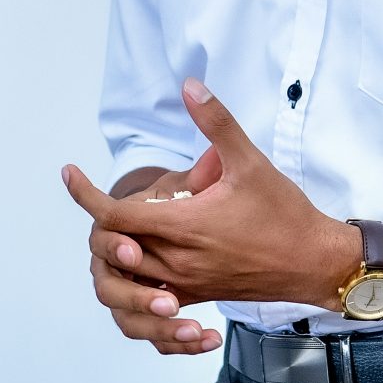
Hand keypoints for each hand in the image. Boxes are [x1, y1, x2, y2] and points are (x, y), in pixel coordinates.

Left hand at [64, 78, 359, 321]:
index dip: (84, 193)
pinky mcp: (194, 297)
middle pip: (111, 244)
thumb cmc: (284, 214)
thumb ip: (216, 123)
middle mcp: (176, 261)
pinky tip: (141, 253)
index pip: (114, 215)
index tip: (69, 171)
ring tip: (125, 220)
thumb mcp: (251, 162)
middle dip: (103, 217)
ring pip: (125, 273)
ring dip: (115, 247)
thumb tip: (190, 86)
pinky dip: (134, 275)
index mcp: (184, 227)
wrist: (313, 265)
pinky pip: (147, 295)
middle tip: (110, 192)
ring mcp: (183, 284)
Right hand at [79, 158, 226, 355]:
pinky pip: (151, 336)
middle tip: (169, 303)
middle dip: (136, 297)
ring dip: (155, 329)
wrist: (198, 224)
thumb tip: (214, 150)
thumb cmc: (201, 197)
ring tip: (194, 328)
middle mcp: (120, 262)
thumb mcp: (206, 181)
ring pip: (126, 320)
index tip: (134, 251)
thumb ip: (206, 168)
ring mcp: (133, 291)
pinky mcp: (150, 314)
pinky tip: (209, 339)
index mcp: (128, 224)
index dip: (115, 242)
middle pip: (109, 286)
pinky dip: (174, 343)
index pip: (107, 228)